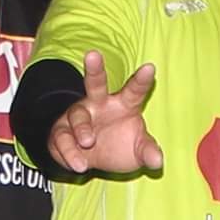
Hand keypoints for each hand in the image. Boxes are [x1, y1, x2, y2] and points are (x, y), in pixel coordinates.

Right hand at [49, 50, 161, 176]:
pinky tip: (79, 165)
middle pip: (95, 83)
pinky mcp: (62, 133)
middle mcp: (99, 105)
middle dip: (94, 69)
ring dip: (82, 128)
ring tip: (88, 142)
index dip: (141, 80)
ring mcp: (79, 117)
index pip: (134, 91)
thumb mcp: (137, 151)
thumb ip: (147, 152)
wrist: (88, 161)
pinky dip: (70, 152)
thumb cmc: (117, 146)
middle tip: (92, 55)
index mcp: (123, 105)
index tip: (150, 68)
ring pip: (77, 115)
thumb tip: (157, 160)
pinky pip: (63, 138)